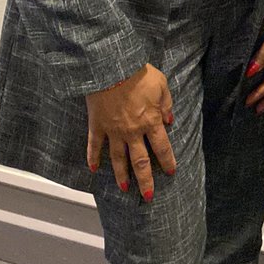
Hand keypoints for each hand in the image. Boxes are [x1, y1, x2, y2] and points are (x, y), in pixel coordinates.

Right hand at [85, 63, 175, 198]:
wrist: (111, 68)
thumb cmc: (138, 74)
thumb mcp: (161, 85)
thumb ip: (166, 104)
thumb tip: (170, 120)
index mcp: (150, 122)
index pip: (162, 147)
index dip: (167, 161)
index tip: (171, 172)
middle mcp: (132, 132)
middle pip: (140, 161)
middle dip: (145, 180)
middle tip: (148, 196)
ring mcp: (113, 131)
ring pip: (118, 159)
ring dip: (121, 175)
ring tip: (125, 189)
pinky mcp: (97, 126)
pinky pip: (94, 146)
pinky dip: (92, 158)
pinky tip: (93, 169)